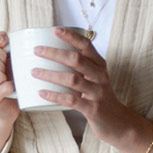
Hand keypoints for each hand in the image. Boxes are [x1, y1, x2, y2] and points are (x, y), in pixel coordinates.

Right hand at [0, 32, 18, 125]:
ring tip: (3, 81)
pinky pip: (3, 88)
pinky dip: (10, 88)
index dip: (1, 53)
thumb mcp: (1, 54)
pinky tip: (8, 90)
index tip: (1, 60)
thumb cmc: (3, 74)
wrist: (6, 101)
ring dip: (6, 78)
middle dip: (3, 65)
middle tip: (3, 72)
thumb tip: (1, 39)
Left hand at [34, 26, 133, 142]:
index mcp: (99, 65)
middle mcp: (100, 76)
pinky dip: (55, 96)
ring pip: (72, 79)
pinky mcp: (93, 109)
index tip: (55, 30)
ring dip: (51, 74)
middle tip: (36, 50)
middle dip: (54, 53)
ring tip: (34, 71)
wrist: (118, 122)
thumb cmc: (100, 97)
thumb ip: (80, 68)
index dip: (71, 36)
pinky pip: (71, 101)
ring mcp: (97, 92)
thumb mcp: (95, 78)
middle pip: (76, 59)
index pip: (86, 45)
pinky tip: (42, 92)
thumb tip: (52, 56)